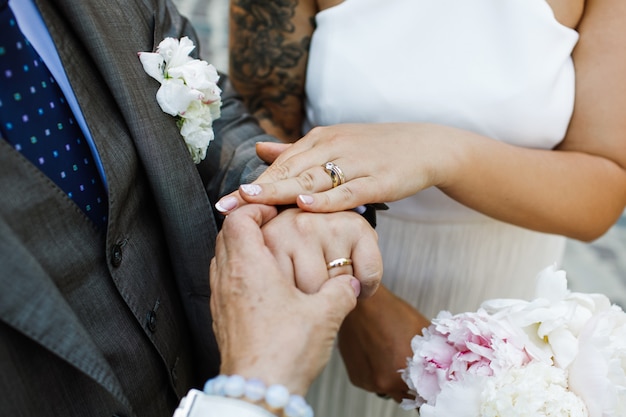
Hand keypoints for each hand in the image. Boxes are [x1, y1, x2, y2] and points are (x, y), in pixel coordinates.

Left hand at [210, 204, 361, 394]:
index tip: (275, 211)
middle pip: (226, 234)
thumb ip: (341, 292)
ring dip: (242, 248)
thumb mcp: (325, 315)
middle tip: (273, 226)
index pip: (239, 218)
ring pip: (222, 257)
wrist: (257, 391)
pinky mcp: (221, 317)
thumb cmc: (284, 352)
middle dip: (249, 224)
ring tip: (270, 254)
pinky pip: (224, 280)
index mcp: (248, 267)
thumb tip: (349, 285)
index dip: (256, 208)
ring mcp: (220, 298)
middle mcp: (227, 278)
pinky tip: (264, 286)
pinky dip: (239, 272)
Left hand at [215, 123, 459, 213]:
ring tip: (253, 200)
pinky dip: (326, 198)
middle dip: (257, 189)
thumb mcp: (334, 144)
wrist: (425, 146)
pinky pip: (349, 190)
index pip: (281, 164)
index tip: (225, 201)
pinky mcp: (378, 179)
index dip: (253, 183)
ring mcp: (356, 162)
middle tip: (227, 206)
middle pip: (290, 170)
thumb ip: (296, 150)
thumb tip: (259, 150)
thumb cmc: (376, 150)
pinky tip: (305, 204)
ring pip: (314, 178)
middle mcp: (333, 147)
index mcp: (320, 140)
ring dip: (282, 190)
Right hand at [338, 285, 429, 402]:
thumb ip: (437, 353)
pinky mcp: (357, 379)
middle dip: (412, 385)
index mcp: (407, 374)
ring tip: (393, 356)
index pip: (425, 398)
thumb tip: (450, 364)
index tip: (430, 385)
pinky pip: (373, 383)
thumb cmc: (391, 312)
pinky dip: (378, 374)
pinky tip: (379, 356)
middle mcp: (386, 383)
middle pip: (407, 396)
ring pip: (389, 390)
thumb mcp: (423, 331)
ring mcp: (370, 382)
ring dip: (394, 379)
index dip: (429, 391)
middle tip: (411, 367)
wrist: (363, 304)